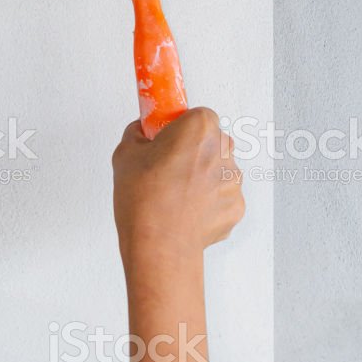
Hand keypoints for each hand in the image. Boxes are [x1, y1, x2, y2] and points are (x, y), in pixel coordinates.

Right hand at [112, 107, 244, 267]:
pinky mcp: (236, 208)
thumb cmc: (144, 200)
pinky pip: (222, 197)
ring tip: (174, 194)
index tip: (167, 138)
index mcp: (199, 129)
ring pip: (219, 170)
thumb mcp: (125, 153)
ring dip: (202, 177)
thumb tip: (141, 132)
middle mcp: (223, 151)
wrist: (158, 246)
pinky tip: (186, 211)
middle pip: (212, 141)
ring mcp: (233, 182)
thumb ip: (137, 134)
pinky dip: (208, 202)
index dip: (181, 127)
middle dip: (194, 150)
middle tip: (169, 166)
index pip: (198, 115)